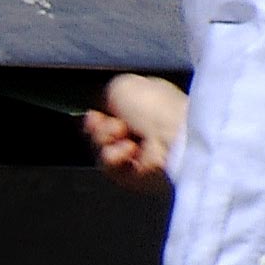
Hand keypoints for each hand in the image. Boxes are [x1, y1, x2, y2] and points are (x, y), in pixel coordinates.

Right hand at [83, 74, 186, 192]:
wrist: (169, 133)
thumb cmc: (152, 105)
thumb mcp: (120, 86)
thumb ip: (105, 97)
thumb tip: (99, 110)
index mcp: (145, 106)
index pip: (112, 115)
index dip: (97, 116)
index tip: (94, 114)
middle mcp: (144, 131)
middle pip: (102, 135)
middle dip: (98, 129)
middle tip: (106, 124)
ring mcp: (142, 156)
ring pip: (103, 152)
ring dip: (105, 141)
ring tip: (121, 135)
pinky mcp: (139, 178)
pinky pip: (111, 170)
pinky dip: (114, 158)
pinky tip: (129, 151)